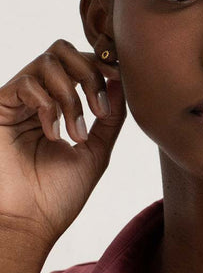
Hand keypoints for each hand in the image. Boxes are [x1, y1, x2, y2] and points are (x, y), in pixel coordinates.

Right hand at [0, 39, 126, 250]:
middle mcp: (37, 99)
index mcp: (59, 106)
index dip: (102, 67)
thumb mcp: (97, 151)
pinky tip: (53, 135)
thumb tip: (120, 81)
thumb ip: (110, 116)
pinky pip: (26, 83)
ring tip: (76, 133)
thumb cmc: (58, 195)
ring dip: (71, 96)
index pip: (80, 64)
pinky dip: (48, 106)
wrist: (29, 223)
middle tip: (98, 110)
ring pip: (48, 62)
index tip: (118, 88)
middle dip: (88, 73)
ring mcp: (17, 102)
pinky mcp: (0, 108)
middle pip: (63, 50)